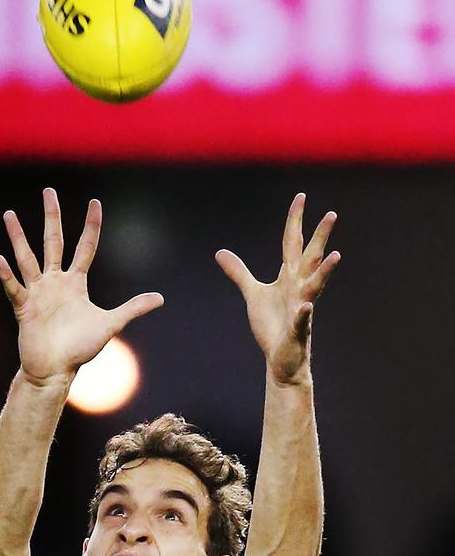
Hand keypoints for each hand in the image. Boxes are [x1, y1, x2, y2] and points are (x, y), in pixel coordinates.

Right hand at [0, 188, 163, 383]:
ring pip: (27, 258)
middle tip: (49, 191)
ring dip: (18, 237)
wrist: (55, 370)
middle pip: (53, 242)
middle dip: (52, 217)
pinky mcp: (24, 308)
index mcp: (75, 283)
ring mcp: (37, 293)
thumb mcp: (110, 324)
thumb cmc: (80, 348)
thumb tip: (160, 298)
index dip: (91, 226)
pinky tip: (0, 259)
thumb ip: (132, 308)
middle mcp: (55, 282)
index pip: (85, 247)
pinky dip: (7, 275)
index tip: (95, 202)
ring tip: (8, 215)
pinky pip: (15, 288)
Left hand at [216, 194, 339, 383]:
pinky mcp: (297, 330)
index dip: (295, 221)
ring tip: (336, 255)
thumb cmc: (272, 325)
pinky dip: (304, 313)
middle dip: (320, 237)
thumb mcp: (253, 294)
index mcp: (289, 278)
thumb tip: (220, 252)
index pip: (292, 243)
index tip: (300, 197)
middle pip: (310, 258)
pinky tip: (306, 306)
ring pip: (315, 286)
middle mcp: (299, 288)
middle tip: (331, 214)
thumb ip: (240, 273)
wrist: (281, 358)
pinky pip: (302, 320)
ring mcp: (301, 308)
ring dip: (325, 271)